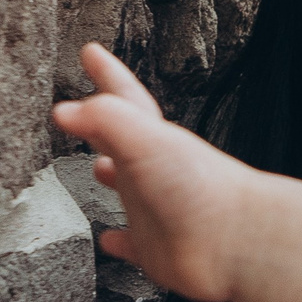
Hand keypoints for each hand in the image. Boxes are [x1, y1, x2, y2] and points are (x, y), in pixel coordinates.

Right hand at [50, 44, 255, 301]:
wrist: (237, 241)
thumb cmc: (201, 187)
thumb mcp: (146, 139)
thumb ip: (105, 119)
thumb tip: (64, 110)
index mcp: (153, 140)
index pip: (124, 97)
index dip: (107, 74)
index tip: (91, 53)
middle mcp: (155, 171)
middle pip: (124, 140)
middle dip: (103, 123)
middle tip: (84, 112)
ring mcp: (156, 210)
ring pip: (129, 188)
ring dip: (112, 176)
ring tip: (97, 167)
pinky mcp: (157, 249)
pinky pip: (133, 244)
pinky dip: (118, 240)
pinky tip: (108, 240)